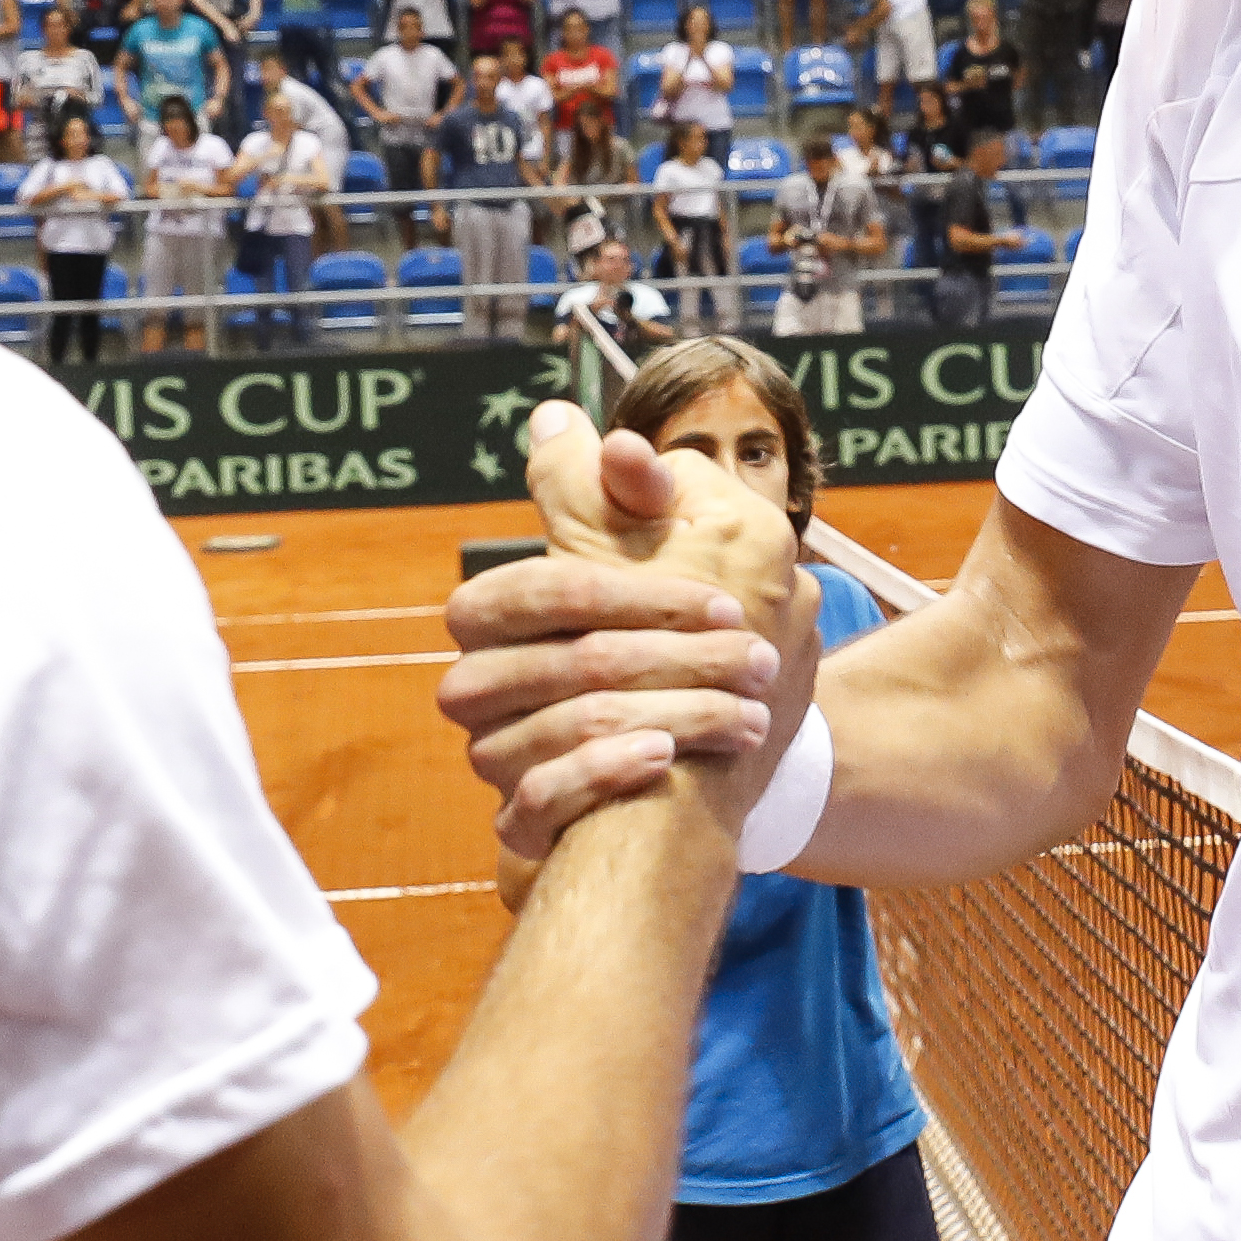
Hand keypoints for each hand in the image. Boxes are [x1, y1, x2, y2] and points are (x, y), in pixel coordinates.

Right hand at [439, 401, 816, 860]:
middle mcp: (483, 685)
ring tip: (746, 715)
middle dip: (676, 658)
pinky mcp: (519, 822)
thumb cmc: (674, 652)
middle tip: (756, 658)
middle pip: (571, 661)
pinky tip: (670, 763)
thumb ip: (616, 497)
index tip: (726, 599)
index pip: (548, 588)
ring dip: (673, 718)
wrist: (692, 780)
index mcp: (502, 614)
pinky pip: (537, 804)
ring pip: (564, 733)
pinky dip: (610, 777)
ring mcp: (497, 759)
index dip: (638, 590)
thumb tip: (556, 418)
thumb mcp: (662, 561)